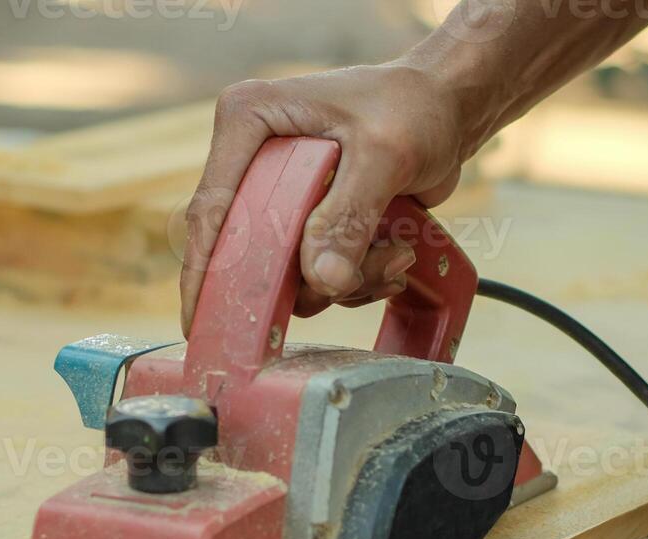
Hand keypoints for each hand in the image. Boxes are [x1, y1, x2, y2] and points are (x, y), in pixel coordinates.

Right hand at [180, 62, 470, 334]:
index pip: (215, 210)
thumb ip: (349, 217)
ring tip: (395, 253)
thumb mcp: (384, 155)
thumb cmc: (414, 107)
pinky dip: (357, 279)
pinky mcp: (310, 223)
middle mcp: (254, 161)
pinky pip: (317, 277)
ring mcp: (282, 198)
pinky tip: (394, 255)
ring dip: (345, 281)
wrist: (448, 109)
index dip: (204, 271)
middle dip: (306, 279)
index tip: (199, 323)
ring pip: (289, 276)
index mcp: (249, 124)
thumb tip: (322, 280)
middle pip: (250, 254)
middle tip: (357, 275)